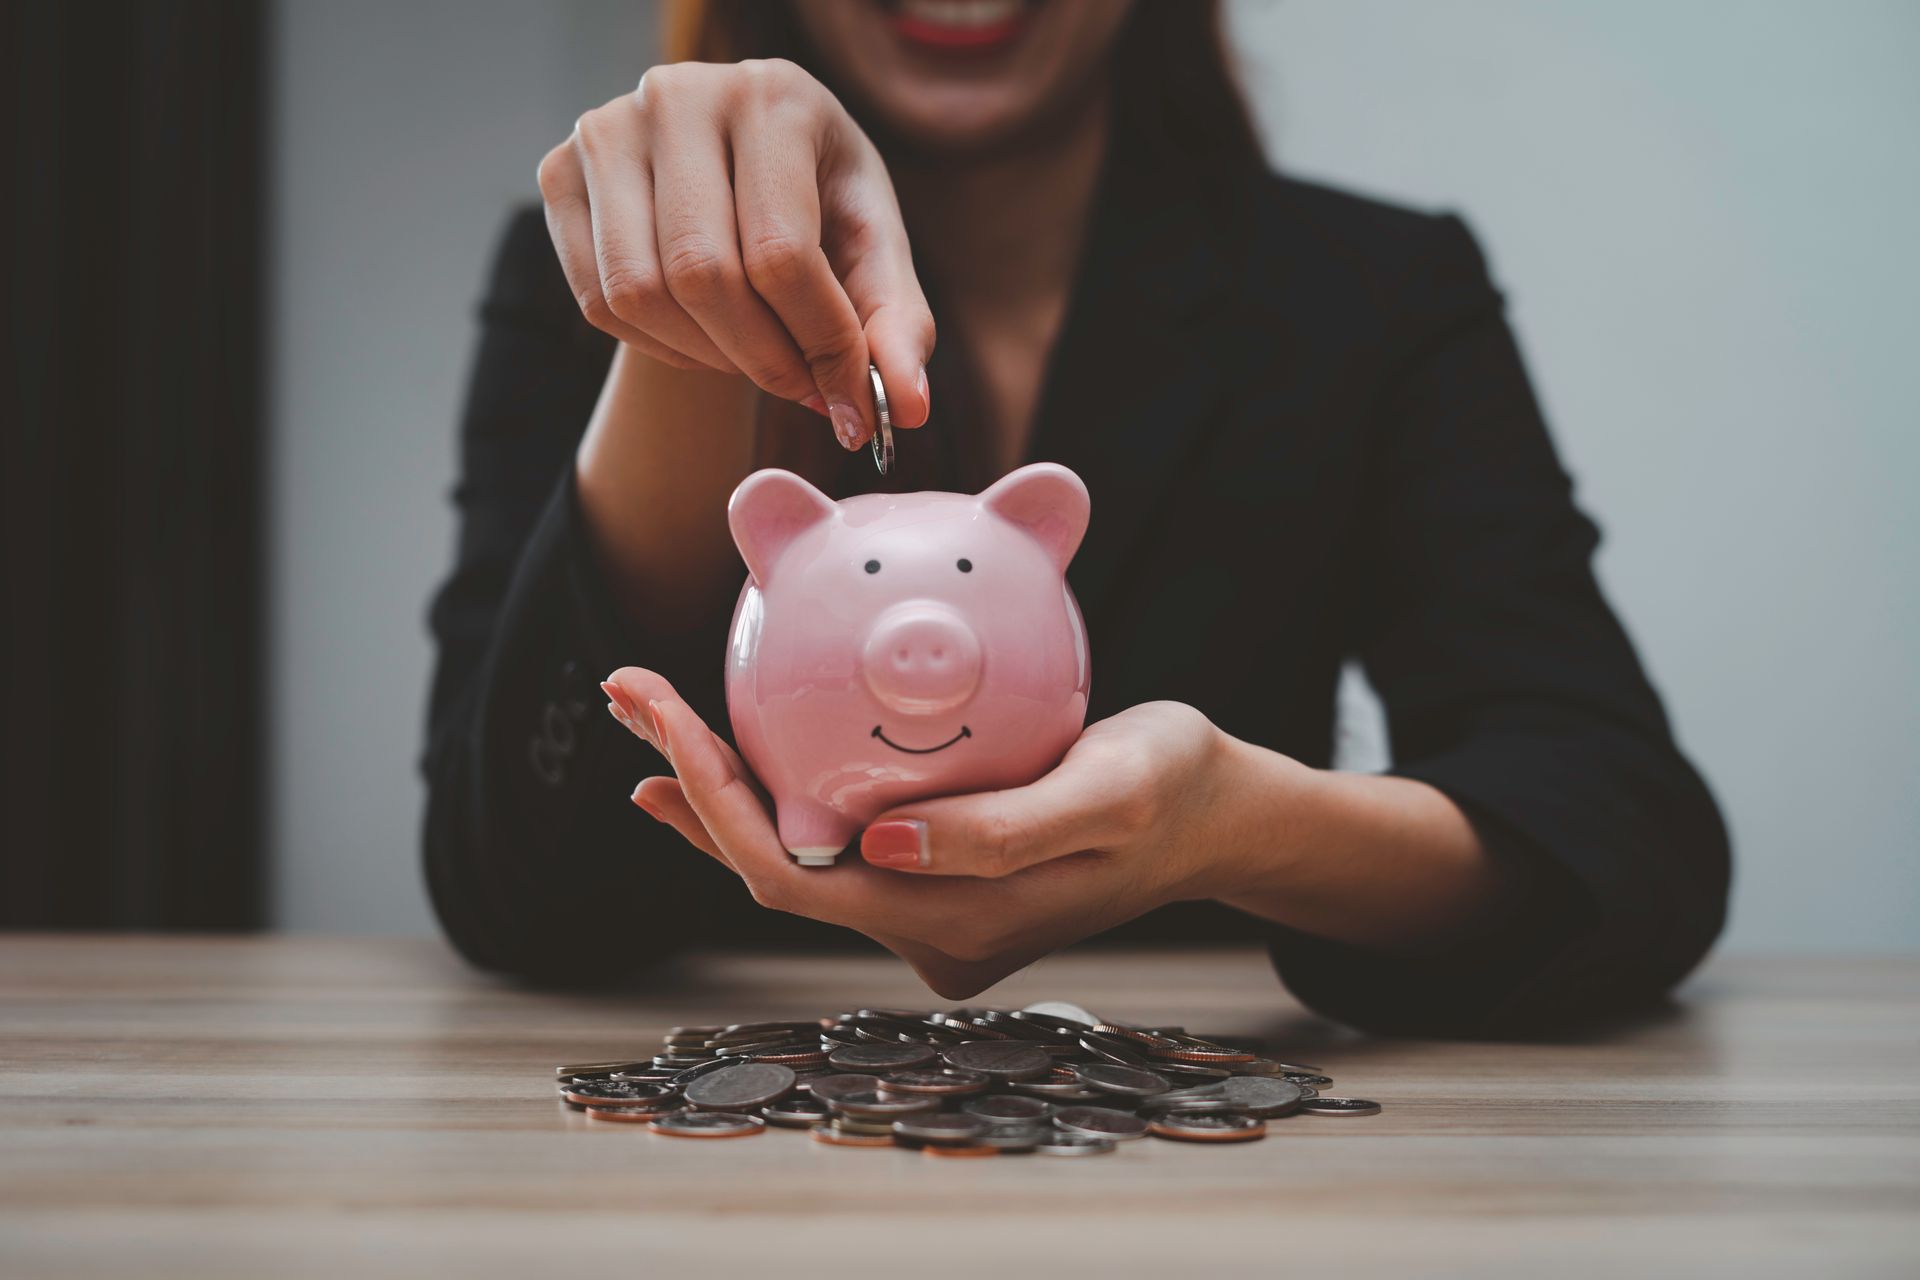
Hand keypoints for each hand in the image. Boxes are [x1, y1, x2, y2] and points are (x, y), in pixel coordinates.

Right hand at [538, 59, 934, 448]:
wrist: (739, 167)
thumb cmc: (820, 204)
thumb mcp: (875, 249)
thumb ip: (898, 324)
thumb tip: (906, 409)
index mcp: (773, 98)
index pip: (781, 250)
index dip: (821, 344)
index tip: (854, 400)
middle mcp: (678, 96)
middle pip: (703, 276)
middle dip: (764, 361)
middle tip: (805, 391)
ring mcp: (605, 130)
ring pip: (640, 295)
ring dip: (709, 358)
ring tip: (758, 358)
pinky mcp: (559, 174)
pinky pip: (599, 301)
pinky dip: (660, 347)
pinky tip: (705, 339)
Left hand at [603, 667, 1266, 998]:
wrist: (1222, 822)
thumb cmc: (1178, 790)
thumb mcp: (1111, 791)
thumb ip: (1004, 829)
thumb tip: (882, 843)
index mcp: (957, 922)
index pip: (791, 874)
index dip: (710, 804)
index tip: (661, 712)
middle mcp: (929, 936)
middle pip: (771, 870)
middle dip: (689, 783)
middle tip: (630, 690)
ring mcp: (933, 917)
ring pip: (794, 860)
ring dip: (718, 791)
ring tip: (654, 713)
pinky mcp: (941, 885)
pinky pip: (833, 845)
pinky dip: (773, 798)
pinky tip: (728, 756)